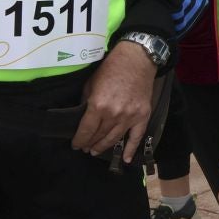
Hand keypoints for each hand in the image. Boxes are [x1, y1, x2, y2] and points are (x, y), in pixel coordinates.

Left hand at [71, 40, 156, 162]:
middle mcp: (114, 115)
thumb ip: (86, 102)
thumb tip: (82, 117)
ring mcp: (130, 117)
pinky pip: (137, 137)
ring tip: (96, 151)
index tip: (76, 145)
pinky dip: (131, 149)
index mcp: (98, 106)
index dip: (79, 140)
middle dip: (90, 143)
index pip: (86, 131)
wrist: (137, 59)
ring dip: (103, 147)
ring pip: (114, 139)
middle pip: (99, 136)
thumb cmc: (111, 68)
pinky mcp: (142, 116)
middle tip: (85, 148)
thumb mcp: (91, 84)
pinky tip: (125, 159)